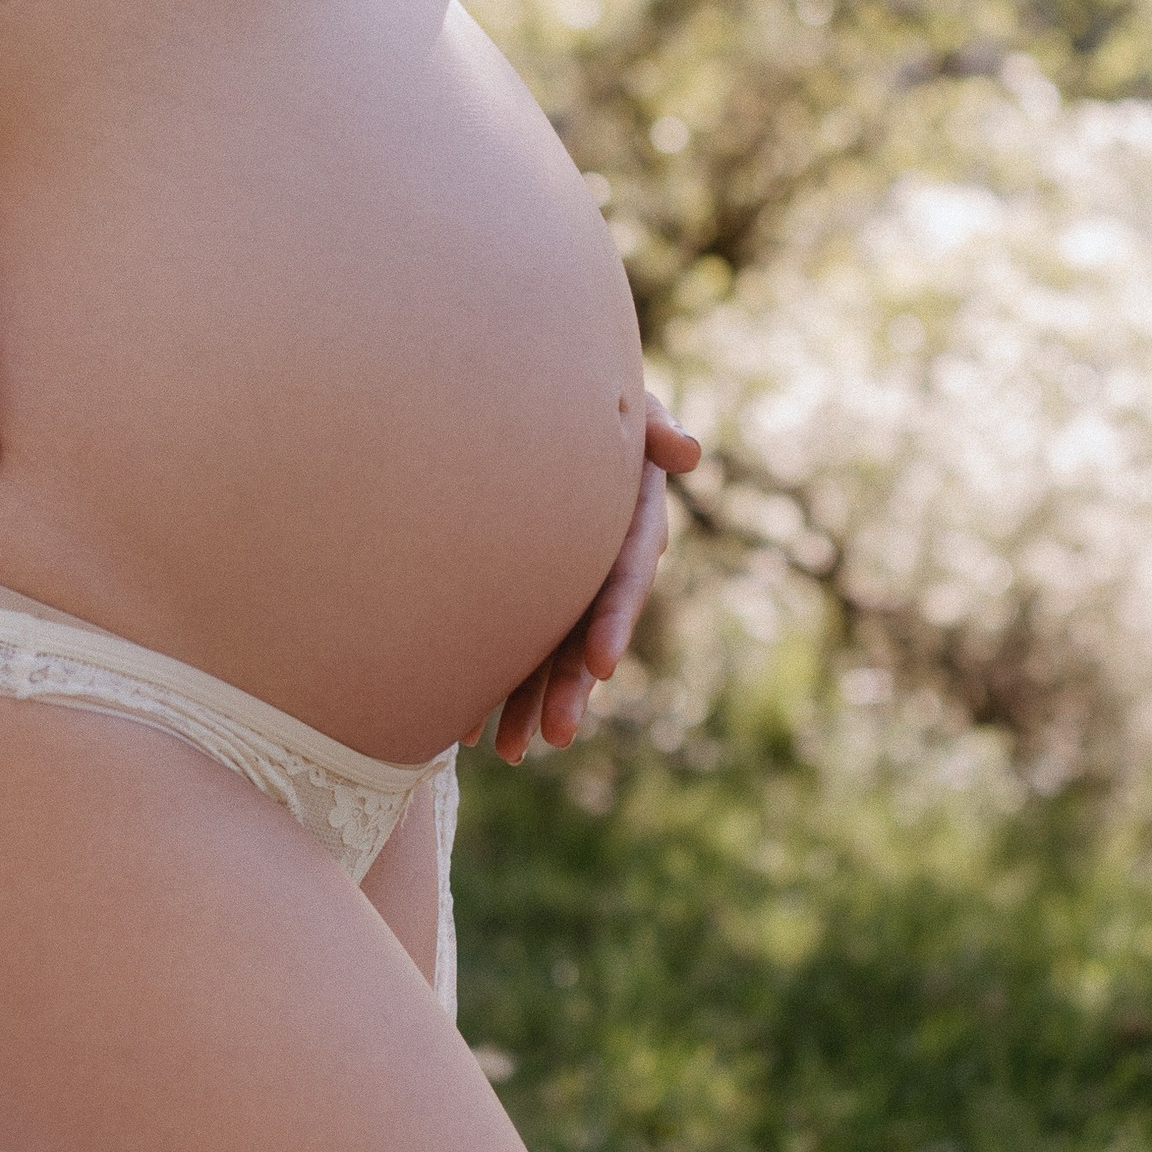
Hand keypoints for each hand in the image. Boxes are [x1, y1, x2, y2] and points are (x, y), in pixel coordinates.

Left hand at [486, 404, 699, 764]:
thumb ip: (652, 426)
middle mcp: (598, 566)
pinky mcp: (526, 593)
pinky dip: (492, 684)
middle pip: (588, 631)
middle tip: (554, 734)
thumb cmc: (588, 399)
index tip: (600, 661)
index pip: (624, 574)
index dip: (616, 617)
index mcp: (629, 523)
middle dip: (571, 685)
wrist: (534, 407)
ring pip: (550, 652)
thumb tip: (687, 450)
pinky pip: (512, 644)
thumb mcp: (627, 404)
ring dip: (530, 702)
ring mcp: (563, 585)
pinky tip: (464, 730)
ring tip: (508, 752)